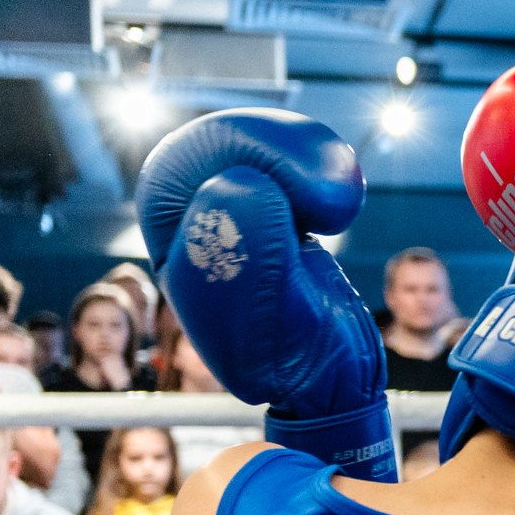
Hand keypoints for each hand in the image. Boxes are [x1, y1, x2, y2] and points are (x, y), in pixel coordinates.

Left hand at [137, 110, 396, 480]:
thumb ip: (243, 241)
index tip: (288, 197)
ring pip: (266, 141)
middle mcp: (199, 221)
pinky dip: (327, 167)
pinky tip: (342, 205)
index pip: (180, 165)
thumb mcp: (256, 308)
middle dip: (281, 149)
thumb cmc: (287, 352)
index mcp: (172, 242)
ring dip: (311, 157)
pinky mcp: (288, 212)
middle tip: (332, 197)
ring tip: (342, 205)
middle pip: (225, 139)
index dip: (236, 162)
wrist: (332, 375)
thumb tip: (244, 181)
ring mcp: (246, 213)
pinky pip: (298, 160)